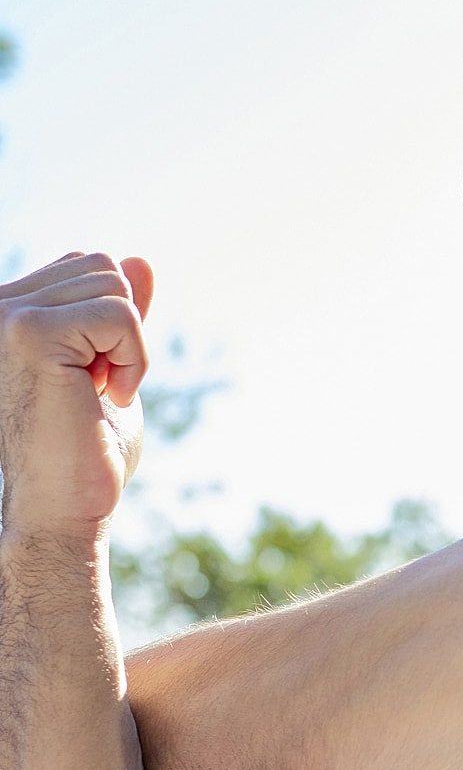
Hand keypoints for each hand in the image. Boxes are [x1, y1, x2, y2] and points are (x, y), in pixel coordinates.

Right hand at [0, 252, 153, 536]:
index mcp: (10, 311)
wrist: (65, 508)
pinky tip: (110, 397)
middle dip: (124, 330)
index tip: (96, 378)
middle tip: (99, 388)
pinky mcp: (29, 332)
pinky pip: (120, 314)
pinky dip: (134, 359)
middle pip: (103, 266)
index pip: (86, 266)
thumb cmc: (87, 452)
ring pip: (114, 285)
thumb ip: (119, 315)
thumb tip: (141, 261)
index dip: (114, 322)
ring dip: (130, 346)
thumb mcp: (112, 368)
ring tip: (100, 393)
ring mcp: (7, 316)